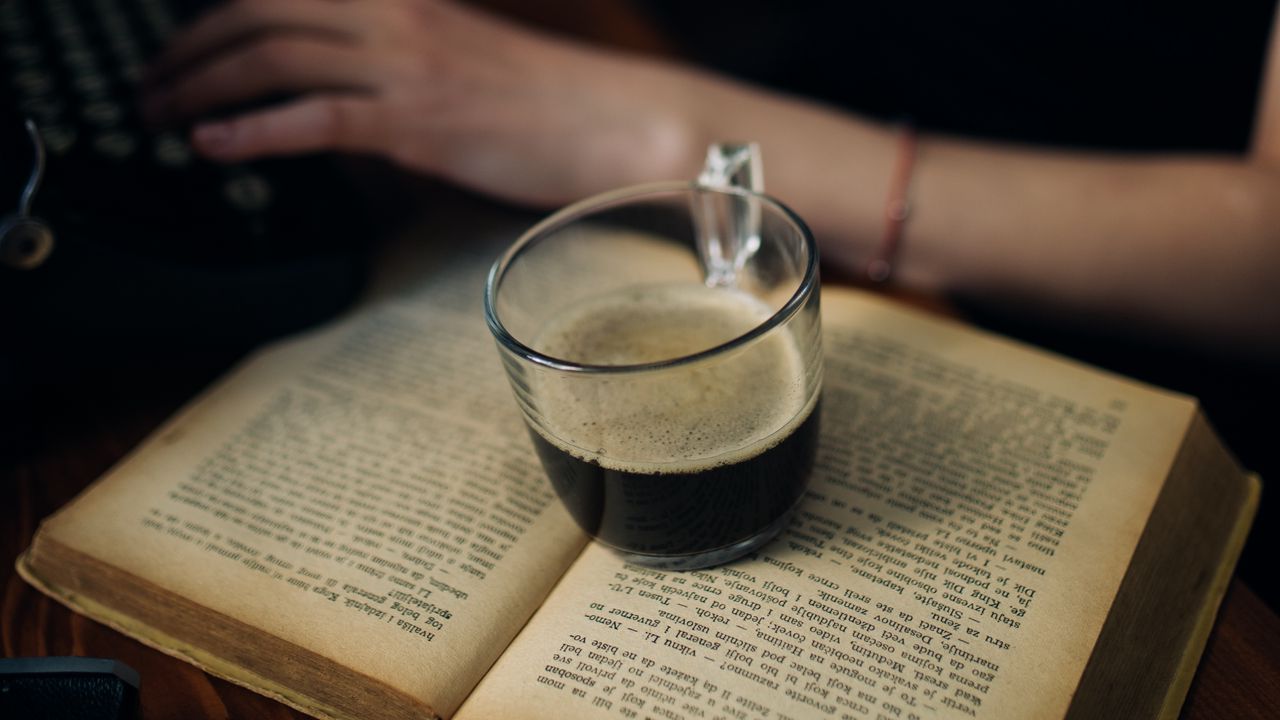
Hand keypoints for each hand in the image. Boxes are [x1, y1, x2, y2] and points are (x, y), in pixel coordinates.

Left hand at [143, 0, 704, 205]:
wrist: (617, 121)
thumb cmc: (549, 102)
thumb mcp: (461, 63)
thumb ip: (393, 69)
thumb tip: (339, 101)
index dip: (217, 13)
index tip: (181, 47)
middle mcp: (395, 16)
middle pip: (259, 11)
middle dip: (188, 49)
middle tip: (151, 89)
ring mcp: (405, 65)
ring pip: (273, 55)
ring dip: (201, 87)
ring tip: (164, 119)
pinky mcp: (418, 120)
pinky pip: (315, 116)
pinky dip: (252, 131)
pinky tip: (213, 147)